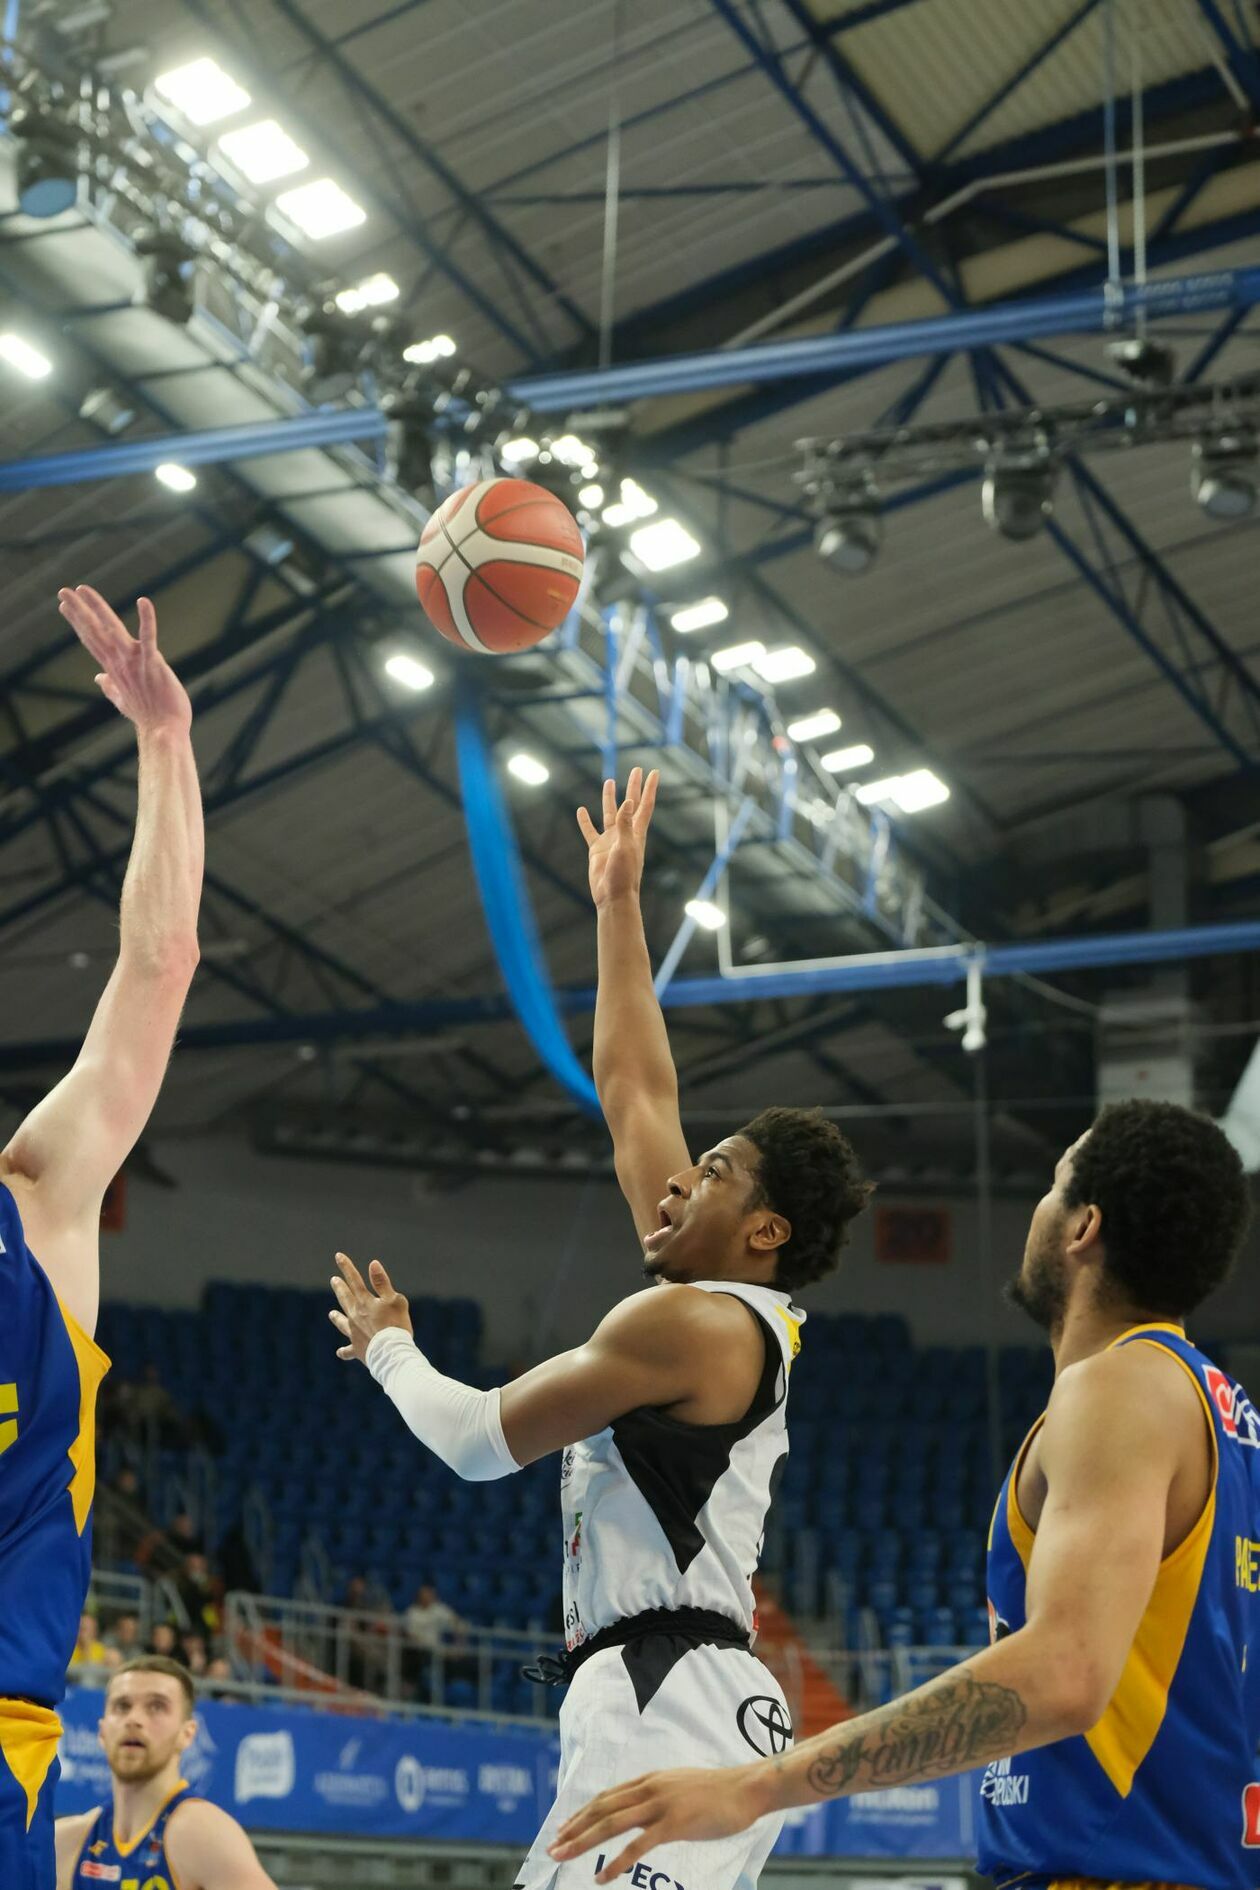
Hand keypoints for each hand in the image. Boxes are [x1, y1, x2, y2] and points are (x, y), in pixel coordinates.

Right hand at [58, 586, 191, 735]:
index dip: (78, 622)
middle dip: (79, 610)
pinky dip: (147, 620)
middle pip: (95, 631)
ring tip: (83, 590)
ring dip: (97, 608)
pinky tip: (143, 601)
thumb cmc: (148, 716)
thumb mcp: (123, 699)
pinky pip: (149, 638)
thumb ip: (110, 686)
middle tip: (63, 590)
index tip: (65, 606)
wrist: (164, 732)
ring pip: (112, 630)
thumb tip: (99, 678)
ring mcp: (135, 662)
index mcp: (113, 669)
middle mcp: (120, 663)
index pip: (92, 641)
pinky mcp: (153, 664)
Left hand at [329, 1253, 412, 1363]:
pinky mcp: (357, 1349)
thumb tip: (373, 1263)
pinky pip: (348, 1350)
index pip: (354, 1280)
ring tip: (331, 1313)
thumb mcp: (395, 1299)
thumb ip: (382, 1283)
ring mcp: (354, 1333)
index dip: (346, 1267)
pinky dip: (344, 1351)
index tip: (338, 1256)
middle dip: (340, 1288)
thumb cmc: (396, 1325)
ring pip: (342, 1323)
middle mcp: (355, 1316)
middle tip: (334, 1280)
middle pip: (345, 1299)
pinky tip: (340, 1352)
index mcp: (365, 1302)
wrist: (391, 1353)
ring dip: (336, 1317)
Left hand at [548, 1763, 769, 1880]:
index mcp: (650, 1779)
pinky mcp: (675, 1824)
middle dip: (573, 1828)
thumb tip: (642, 1808)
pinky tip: (602, 1877)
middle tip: (552, 1847)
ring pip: (612, 1823)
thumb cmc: (717, 1791)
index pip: (607, 1796)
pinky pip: (638, 1846)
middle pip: (602, 1808)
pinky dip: (616, 1863)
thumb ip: (659, 1795)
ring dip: (583, 1841)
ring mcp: (661, 1805)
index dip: (583, 1813)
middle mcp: (650, 1788)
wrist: (746, 1787)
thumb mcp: (680, 1786)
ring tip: (563, 1857)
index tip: (564, 1828)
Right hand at [576, 767, 659, 908]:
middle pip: (630, 804)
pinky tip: (581, 810)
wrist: (613, 896)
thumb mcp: (625, 847)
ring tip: (609, 782)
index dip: (649, 788)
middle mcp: (625, 833)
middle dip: (633, 787)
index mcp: (636, 832)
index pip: (645, 805)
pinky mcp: (597, 850)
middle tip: (636, 770)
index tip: (654, 772)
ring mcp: (610, 840)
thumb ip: (625, 825)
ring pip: (610, 813)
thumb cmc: (624, 875)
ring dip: (610, 798)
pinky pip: (590, 831)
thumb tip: (628, 802)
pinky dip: (585, 821)